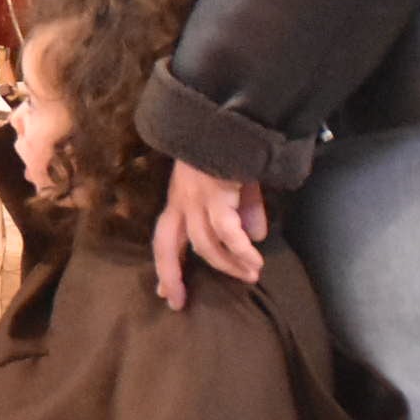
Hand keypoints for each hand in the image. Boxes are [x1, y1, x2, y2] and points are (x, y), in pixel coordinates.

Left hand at [151, 158, 267, 309]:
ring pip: (205, 244)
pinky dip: (240, 250)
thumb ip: (243, 210)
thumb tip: (255, 236)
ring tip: (249, 275)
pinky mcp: (218, 196)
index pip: (166, 236)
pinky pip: (228, 233)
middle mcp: (182, 201)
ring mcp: (197, 198)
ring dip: (227, 264)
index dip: (165, 264)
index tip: (164, 290)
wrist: (232, 118)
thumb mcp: (233, 181)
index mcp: (180, 198)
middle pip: (166, 245)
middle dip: (170, 274)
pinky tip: (253, 260)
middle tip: (177, 301)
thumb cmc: (233, 148)